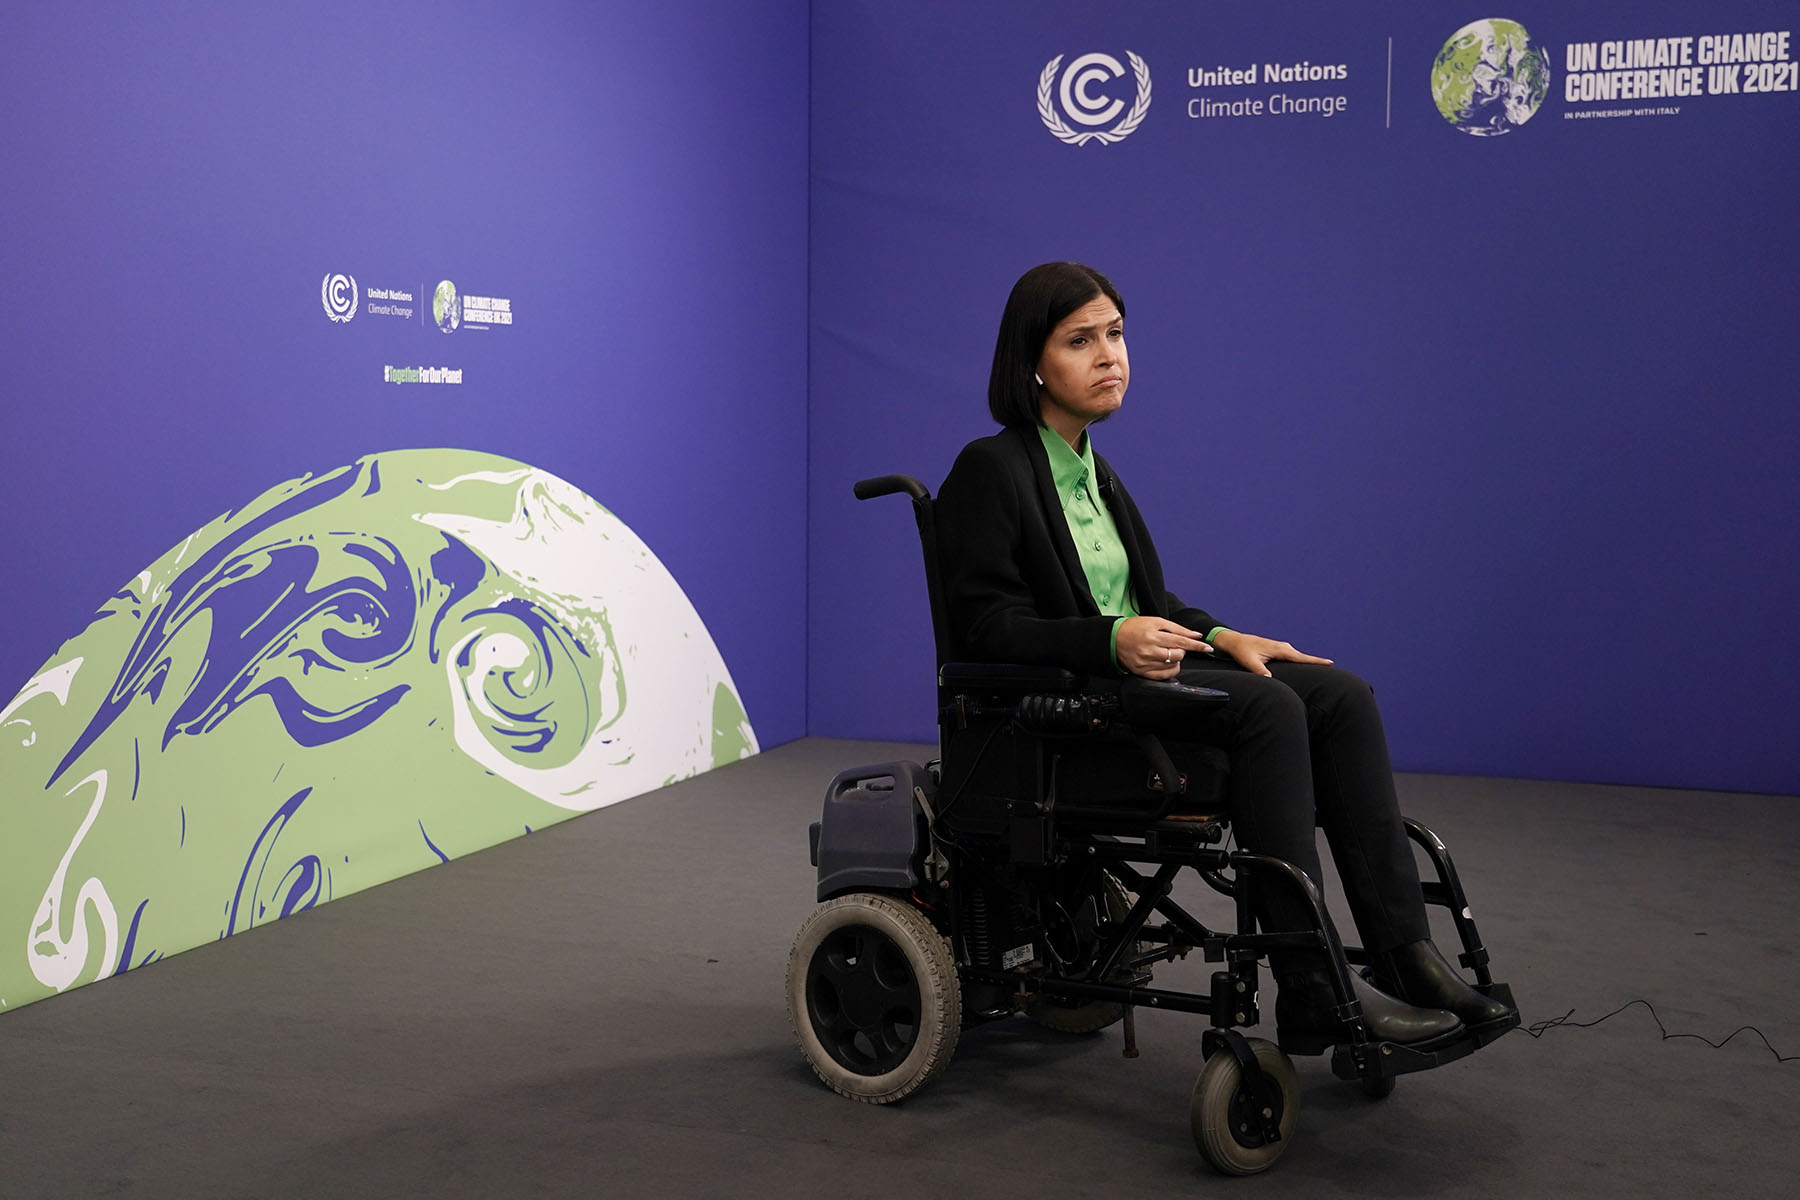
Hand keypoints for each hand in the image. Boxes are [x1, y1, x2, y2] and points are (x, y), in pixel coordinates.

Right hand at [1116, 616, 1213, 679]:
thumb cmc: (1135, 627)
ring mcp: (1145, 663)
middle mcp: (1149, 650)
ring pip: (1172, 666)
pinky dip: (1170, 670)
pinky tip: (1169, 664)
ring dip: (1176, 659)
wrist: (1113, 638)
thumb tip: (1195, 635)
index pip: (1181, 642)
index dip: (1196, 646)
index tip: (1207, 648)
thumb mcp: (1156, 622)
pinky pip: (1163, 676)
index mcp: (1154, 636)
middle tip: (1176, 646)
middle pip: (1178, 655)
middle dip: (1182, 650)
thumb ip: (1177, 628)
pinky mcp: (1141, 672)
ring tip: (1168, 652)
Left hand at [1210, 629, 1331, 677]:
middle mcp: (1283, 647)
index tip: (1330, 663)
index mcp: (1279, 649)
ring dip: (1310, 661)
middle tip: (1333, 668)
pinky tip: (1307, 665)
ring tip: (1324, 667)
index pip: (1301, 657)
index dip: (1316, 661)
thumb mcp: (1249, 662)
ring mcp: (1281, 648)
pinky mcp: (1278, 651)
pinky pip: (1294, 657)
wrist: (1234, 641)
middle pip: (1304, 657)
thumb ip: (1259, 671)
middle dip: (1317, 662)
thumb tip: (1269, 680)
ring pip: (1299, 657)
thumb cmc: (1242, 651)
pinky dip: (1301, 661)